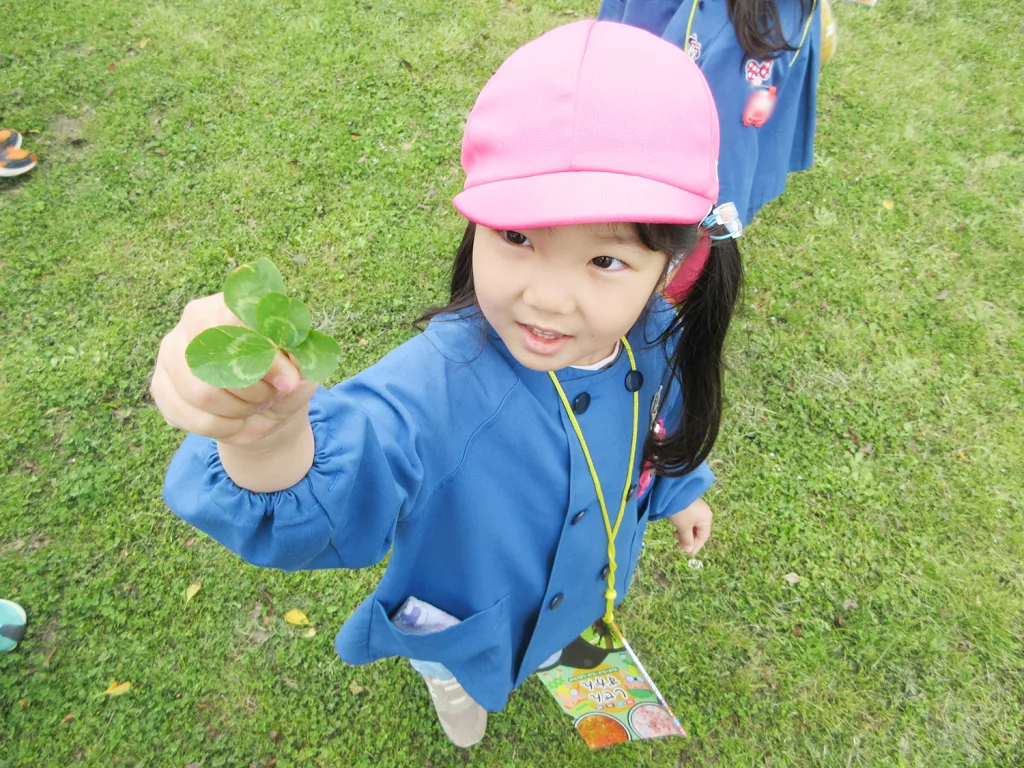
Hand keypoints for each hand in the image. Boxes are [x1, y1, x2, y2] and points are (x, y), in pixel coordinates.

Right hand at [150, 293, 319, 447]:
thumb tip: (288, 377)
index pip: (237, 321)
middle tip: (270, 396)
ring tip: (253, 406)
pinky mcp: (160, 384)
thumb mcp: (302, 367)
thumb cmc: (285, 379)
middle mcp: (194, 318)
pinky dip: (220, 427)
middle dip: (254, 390)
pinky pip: (186, 415)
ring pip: (201, 393)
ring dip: (238, 409)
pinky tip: (234, 421)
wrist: (267, 408)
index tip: (287, 382)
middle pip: (218, 360)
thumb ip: (300, 363)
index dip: (265, 357)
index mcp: (233, 302)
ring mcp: (171, 351)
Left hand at [666, 497, 712, 556]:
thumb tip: (689, 551)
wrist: (672, 491)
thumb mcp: (683, 527)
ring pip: (693, 525)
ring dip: (685, 533)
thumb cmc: (681, 511)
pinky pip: (689, 519)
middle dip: (689, 539)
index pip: (703, 537)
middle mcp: (704, 513)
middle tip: (679, 545)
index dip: (695, 547)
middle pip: (698, 531)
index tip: (687, 554)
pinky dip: (683, 525)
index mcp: (706, 519)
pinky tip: (676, 527)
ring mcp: (697, 507)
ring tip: (675, 536)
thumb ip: (687, 540)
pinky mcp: (689, 504)